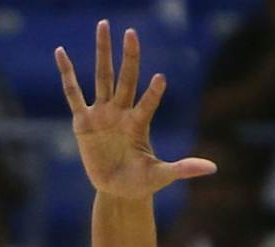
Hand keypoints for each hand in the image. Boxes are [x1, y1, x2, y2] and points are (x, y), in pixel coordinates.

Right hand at [58, 22, 215, 201]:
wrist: (118, 192)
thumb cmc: (141, 183)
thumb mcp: (162, 176)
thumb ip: (184, 168)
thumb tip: (213, 168)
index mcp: (139, 124)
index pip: (148, 103)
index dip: (153, 92)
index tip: (161, 78)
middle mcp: (121, 113)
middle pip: (126, 79)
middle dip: (129, 56)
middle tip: (131, 32)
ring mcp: (102, 114)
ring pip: (102, 77)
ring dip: (103, 52)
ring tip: (103, 25)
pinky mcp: (83, 122)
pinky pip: (73, 93)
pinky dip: (67, 74)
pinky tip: (61, 52)